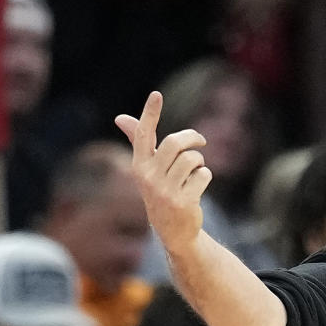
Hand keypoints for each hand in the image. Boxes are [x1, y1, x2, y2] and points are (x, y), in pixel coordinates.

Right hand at [115, 92, 211, 253]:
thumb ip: (139, 142)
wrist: (174, 230)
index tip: (156, 95)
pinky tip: (197, 187)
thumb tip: (120, 117)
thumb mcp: (149, 168)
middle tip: (201, 142)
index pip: (143, 134)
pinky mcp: (183, 201)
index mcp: (139, 166)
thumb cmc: (162, 191)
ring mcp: (165, 191)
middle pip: (175, 143)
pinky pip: (203, 175)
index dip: (150, 113)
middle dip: (192, 138)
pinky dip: (205, 176)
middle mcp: (148, 178)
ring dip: (199, 162)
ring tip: (195, 171)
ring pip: (192, 159)